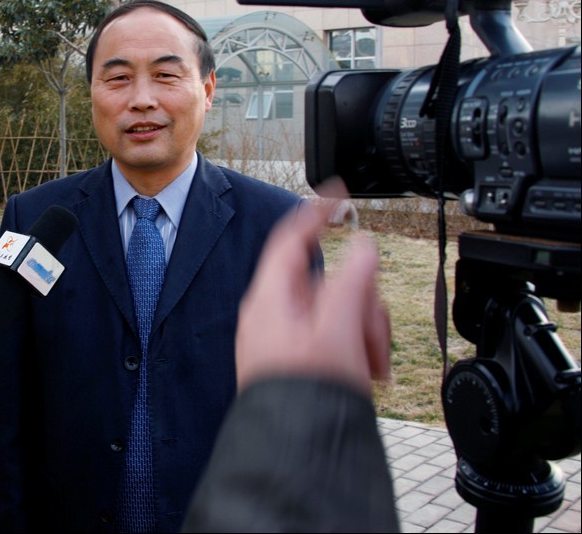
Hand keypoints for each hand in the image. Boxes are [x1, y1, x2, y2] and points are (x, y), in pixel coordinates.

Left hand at [235, 181, 390, 395]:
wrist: (294, 447)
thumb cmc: (304, 393)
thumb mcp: (340, 329)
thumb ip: (354, 281)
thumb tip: (362, 245)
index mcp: (271, 297)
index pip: (291, 236)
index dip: (316, 211)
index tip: (337, 194)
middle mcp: (272, 312)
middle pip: (327, 278)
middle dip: (360, 300)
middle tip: (371, 334)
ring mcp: (281, 336)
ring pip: (334, 308)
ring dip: (362, 329)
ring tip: (370, 364)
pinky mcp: (294, 358)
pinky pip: (329, 334)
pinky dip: (352, 345)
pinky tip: (364, 370)